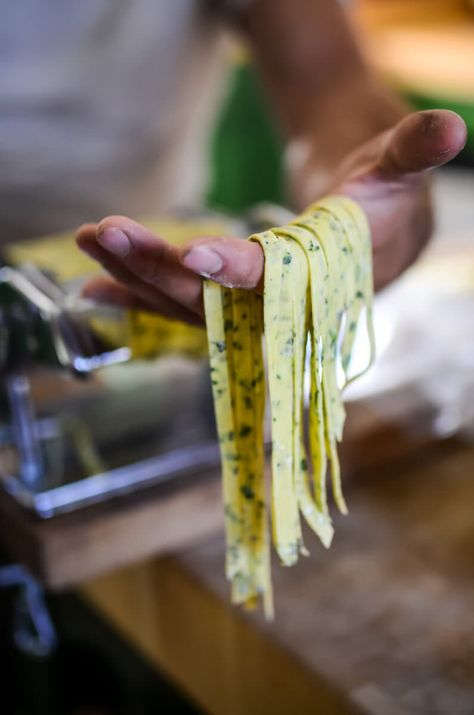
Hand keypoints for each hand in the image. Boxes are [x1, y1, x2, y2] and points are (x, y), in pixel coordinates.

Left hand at [77, 110, 465, 322]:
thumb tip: (449, 127)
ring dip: (136, 278)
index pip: (283, 282)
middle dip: (160, 269)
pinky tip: (100, 289)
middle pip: (218, 301)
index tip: (197, 255)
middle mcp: (288, 308)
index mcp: (331, 280)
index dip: (243, 272)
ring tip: (93, 242)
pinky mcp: (231, 307)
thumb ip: (410, 152)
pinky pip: (182, 309)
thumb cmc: (379, 197)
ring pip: (191, 307)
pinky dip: (139, 298)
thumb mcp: (394, 166)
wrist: (365, 232)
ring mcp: (254, 312)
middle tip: (108, 231)